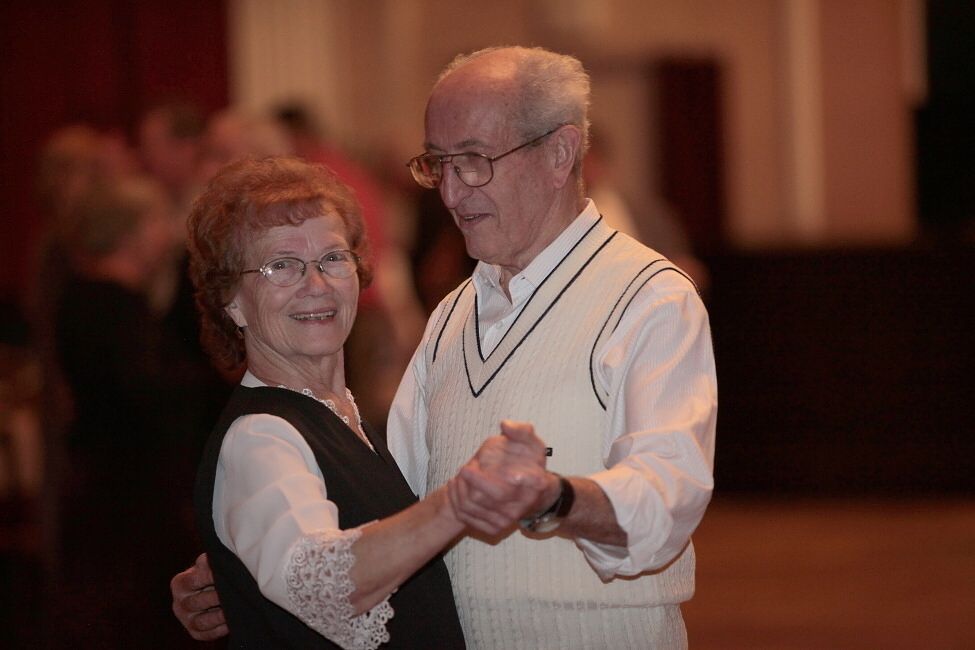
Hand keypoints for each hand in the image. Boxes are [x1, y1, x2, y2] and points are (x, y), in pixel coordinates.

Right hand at [170, 553, 228, 640]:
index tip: (226, 573)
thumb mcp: (207, 564)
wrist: (207, 590)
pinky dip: (219, 630)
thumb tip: (220, 555)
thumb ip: (211, 561)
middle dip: (216, 598)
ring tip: (233, 611)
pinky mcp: (195, 632)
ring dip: (218, 617)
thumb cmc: (210, 573)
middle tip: (232, 594)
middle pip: (197, 602)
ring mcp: (186, 619)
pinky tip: (230, 624)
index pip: (195, 580)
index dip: (211, 576)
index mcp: (180, 583)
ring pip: (201, 621)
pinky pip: (207, 634)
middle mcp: (180, 603)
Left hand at [448, 420, 556, 535]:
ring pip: (478, 506)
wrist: (533, 496)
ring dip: (462, 491)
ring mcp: (510, 518)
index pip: (530, 480)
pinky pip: (471, 518)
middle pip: (498, 494)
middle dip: (477, 481)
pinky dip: (458, 504)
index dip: (517, 476)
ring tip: (458, 477)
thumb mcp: (532, 444)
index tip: (499, 468)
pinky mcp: (496, 528)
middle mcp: (525, 503)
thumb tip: (505, 425)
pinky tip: (457, 490)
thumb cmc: (530, 465)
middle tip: (464, 469)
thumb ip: (521, 431)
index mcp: (537, 481)